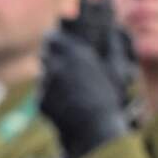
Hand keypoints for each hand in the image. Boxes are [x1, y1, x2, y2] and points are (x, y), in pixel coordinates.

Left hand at [39, 30, 126, 157]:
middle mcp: (55, 66)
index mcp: (73, 54)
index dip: (54, 40)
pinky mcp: (41, 101)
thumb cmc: (109, 98)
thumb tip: (115, 30)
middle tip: (64, 63)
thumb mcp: (116, 69)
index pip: (52, 38)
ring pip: (45, 75)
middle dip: (53, 57)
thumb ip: (114, 46)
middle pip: (45, 54)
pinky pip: (44, 94)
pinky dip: (52, 96)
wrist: (92, 128)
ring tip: (70, 87)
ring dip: (53, 77)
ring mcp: (46, 84)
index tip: (56, 40)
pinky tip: (67, 104)